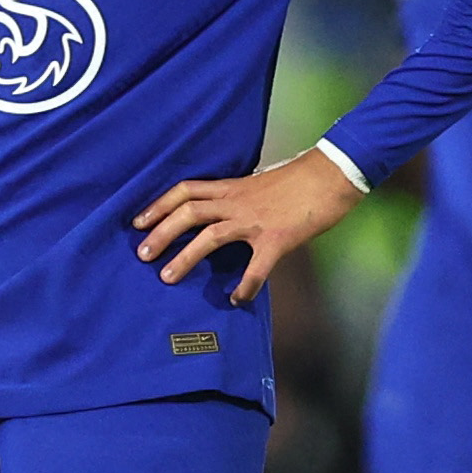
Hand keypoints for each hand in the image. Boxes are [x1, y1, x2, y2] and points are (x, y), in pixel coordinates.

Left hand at [131, 148, 363, 305]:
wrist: (333, 173)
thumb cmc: (302, 178)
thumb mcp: (262, 183)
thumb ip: (242, 198)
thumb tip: (229, 213)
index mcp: (233, 187)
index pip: (186, 190)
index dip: (159, 205)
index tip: (138, 221)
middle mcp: (238, 201)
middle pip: (188, 212)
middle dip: (160, 232)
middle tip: (141, 254)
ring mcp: (256, 220)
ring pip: (210, 236)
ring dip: (185, 257)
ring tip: (167, 277)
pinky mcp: (277, 238)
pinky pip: (256, 268)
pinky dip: (244, 286)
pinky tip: (236, 300)